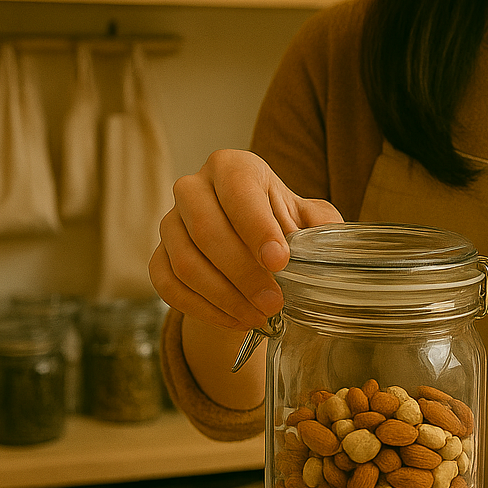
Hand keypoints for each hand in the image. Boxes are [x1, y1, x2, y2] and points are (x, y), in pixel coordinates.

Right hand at [150, 148, 342, 331]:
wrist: (248, 247)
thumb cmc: (281, 224)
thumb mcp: (308, 219)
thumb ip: (322, 228)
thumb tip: (329, 251)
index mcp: (232, 167)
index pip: (239, 192)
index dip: (257, 228)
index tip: (280, 262)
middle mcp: (193, 188)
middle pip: (206, 230)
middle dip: (243, 273)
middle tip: (274, 303)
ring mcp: (170, 223)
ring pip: (185, 263)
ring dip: (224, 297)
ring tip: (258, 317)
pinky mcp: (158, 256)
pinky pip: (169, 286)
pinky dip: (204, 309)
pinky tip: (235, 320)